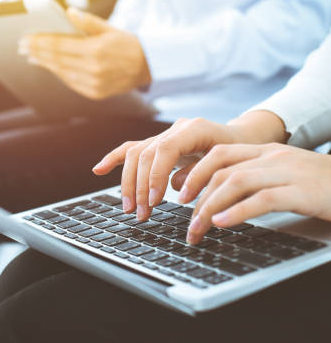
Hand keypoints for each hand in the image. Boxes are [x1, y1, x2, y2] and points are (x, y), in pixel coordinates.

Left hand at [18, 8, 150, 99]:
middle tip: (22, 47)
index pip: (59, 46)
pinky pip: (71, 83)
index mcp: (95, 50)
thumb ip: (87, 21)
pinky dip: (59, 73)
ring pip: (61, 73)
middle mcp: (93, 69)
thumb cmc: (127, 44)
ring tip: (32, 56)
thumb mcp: (109, 28)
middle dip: (37, 53)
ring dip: (45, 64)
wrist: (148, 66)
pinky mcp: (96, 93)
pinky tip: (50, 67)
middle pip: (57, 60)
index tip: (25, 38)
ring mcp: (94, 83)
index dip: (40, 43)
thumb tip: (68, 12)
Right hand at [93, 111, 287, 220]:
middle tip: (142, 214)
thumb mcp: (230, 165)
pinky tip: (98, 170)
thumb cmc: (240, 154)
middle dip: (140, 186)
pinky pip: (132, 149)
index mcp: (195, 128)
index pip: (164, 149)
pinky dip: (115, 159)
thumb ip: (203, 174)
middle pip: (146, 153)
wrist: (244, 140)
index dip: (155, 175)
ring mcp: (166, 134)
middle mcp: (177, 128)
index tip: (153, 200)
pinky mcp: (160, 143)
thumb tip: (177, 189)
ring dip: (129, 182)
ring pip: (136, 153)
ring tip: (130, 208)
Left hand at [185, 144, 330, 243]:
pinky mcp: (302, 191)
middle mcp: (273, 157)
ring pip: (235, 182)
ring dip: (210, 208)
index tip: (180, 194)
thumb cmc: (321, 186)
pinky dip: (238, 212)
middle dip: (197, 197)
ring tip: (198, 229)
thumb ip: (256, 180)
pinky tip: (223, 224)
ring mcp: (288, 171)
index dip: (195, 172)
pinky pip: (262, 199)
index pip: (219, 153)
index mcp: (266, 151)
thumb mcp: (284, 175)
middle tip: (186, 223)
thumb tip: (221, 200)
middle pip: (221, 170)